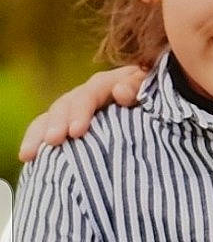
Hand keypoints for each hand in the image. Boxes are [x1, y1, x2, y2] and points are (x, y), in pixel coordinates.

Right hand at [18, 65, 146, 160]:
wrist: (153, 108)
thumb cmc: (156, 101)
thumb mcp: (152, 92)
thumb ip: (139, 89)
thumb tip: (119, 92)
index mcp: (108, 83)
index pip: (91, 93)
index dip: (82, 111)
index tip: (77, 131)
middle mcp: (87, 93)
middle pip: (67, 104)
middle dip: (58, 123)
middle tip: (53, 141)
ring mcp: (75, 108)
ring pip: (52, 116)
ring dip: (40, 134)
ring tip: (31, 154)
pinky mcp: (67, 124)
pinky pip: (46, 128)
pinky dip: (35, 140)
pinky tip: (27, 157)